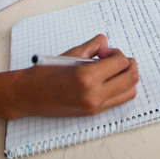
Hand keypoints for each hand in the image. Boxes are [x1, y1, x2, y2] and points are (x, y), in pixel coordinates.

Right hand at [16, 34, 138, 117]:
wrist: (28, 95)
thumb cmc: (46, 72)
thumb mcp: (71, 54)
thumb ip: (94, 46)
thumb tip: (109, 45)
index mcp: (86, 78)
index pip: (121, 63)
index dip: (116, 53)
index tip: (103, 52)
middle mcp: (94, 95)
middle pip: (131, 77)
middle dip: (127, 63)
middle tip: (112, 58)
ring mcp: (95, 107)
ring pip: (130, 91)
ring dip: (126, 77)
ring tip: (111, 70)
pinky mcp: (94, 113)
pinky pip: (119, 100)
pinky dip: (120, 88)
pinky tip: (106, 80)